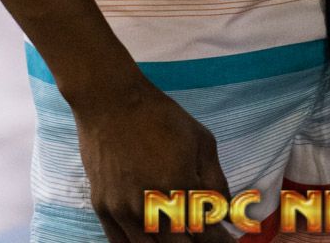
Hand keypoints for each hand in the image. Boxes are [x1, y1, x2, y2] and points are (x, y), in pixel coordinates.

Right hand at [74, 74, 232, 242]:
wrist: (110, 101)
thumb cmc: (160, 116)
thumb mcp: (201, 140)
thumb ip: (217, 182)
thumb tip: (226, 215)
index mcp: (181, 188)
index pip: (206, 235)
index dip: (220, 242)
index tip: (226, 241)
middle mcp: (152, 207)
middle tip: (202, 235)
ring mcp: (124, 212)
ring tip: (180, 234)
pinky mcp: (103, 210)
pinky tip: (152, 239)